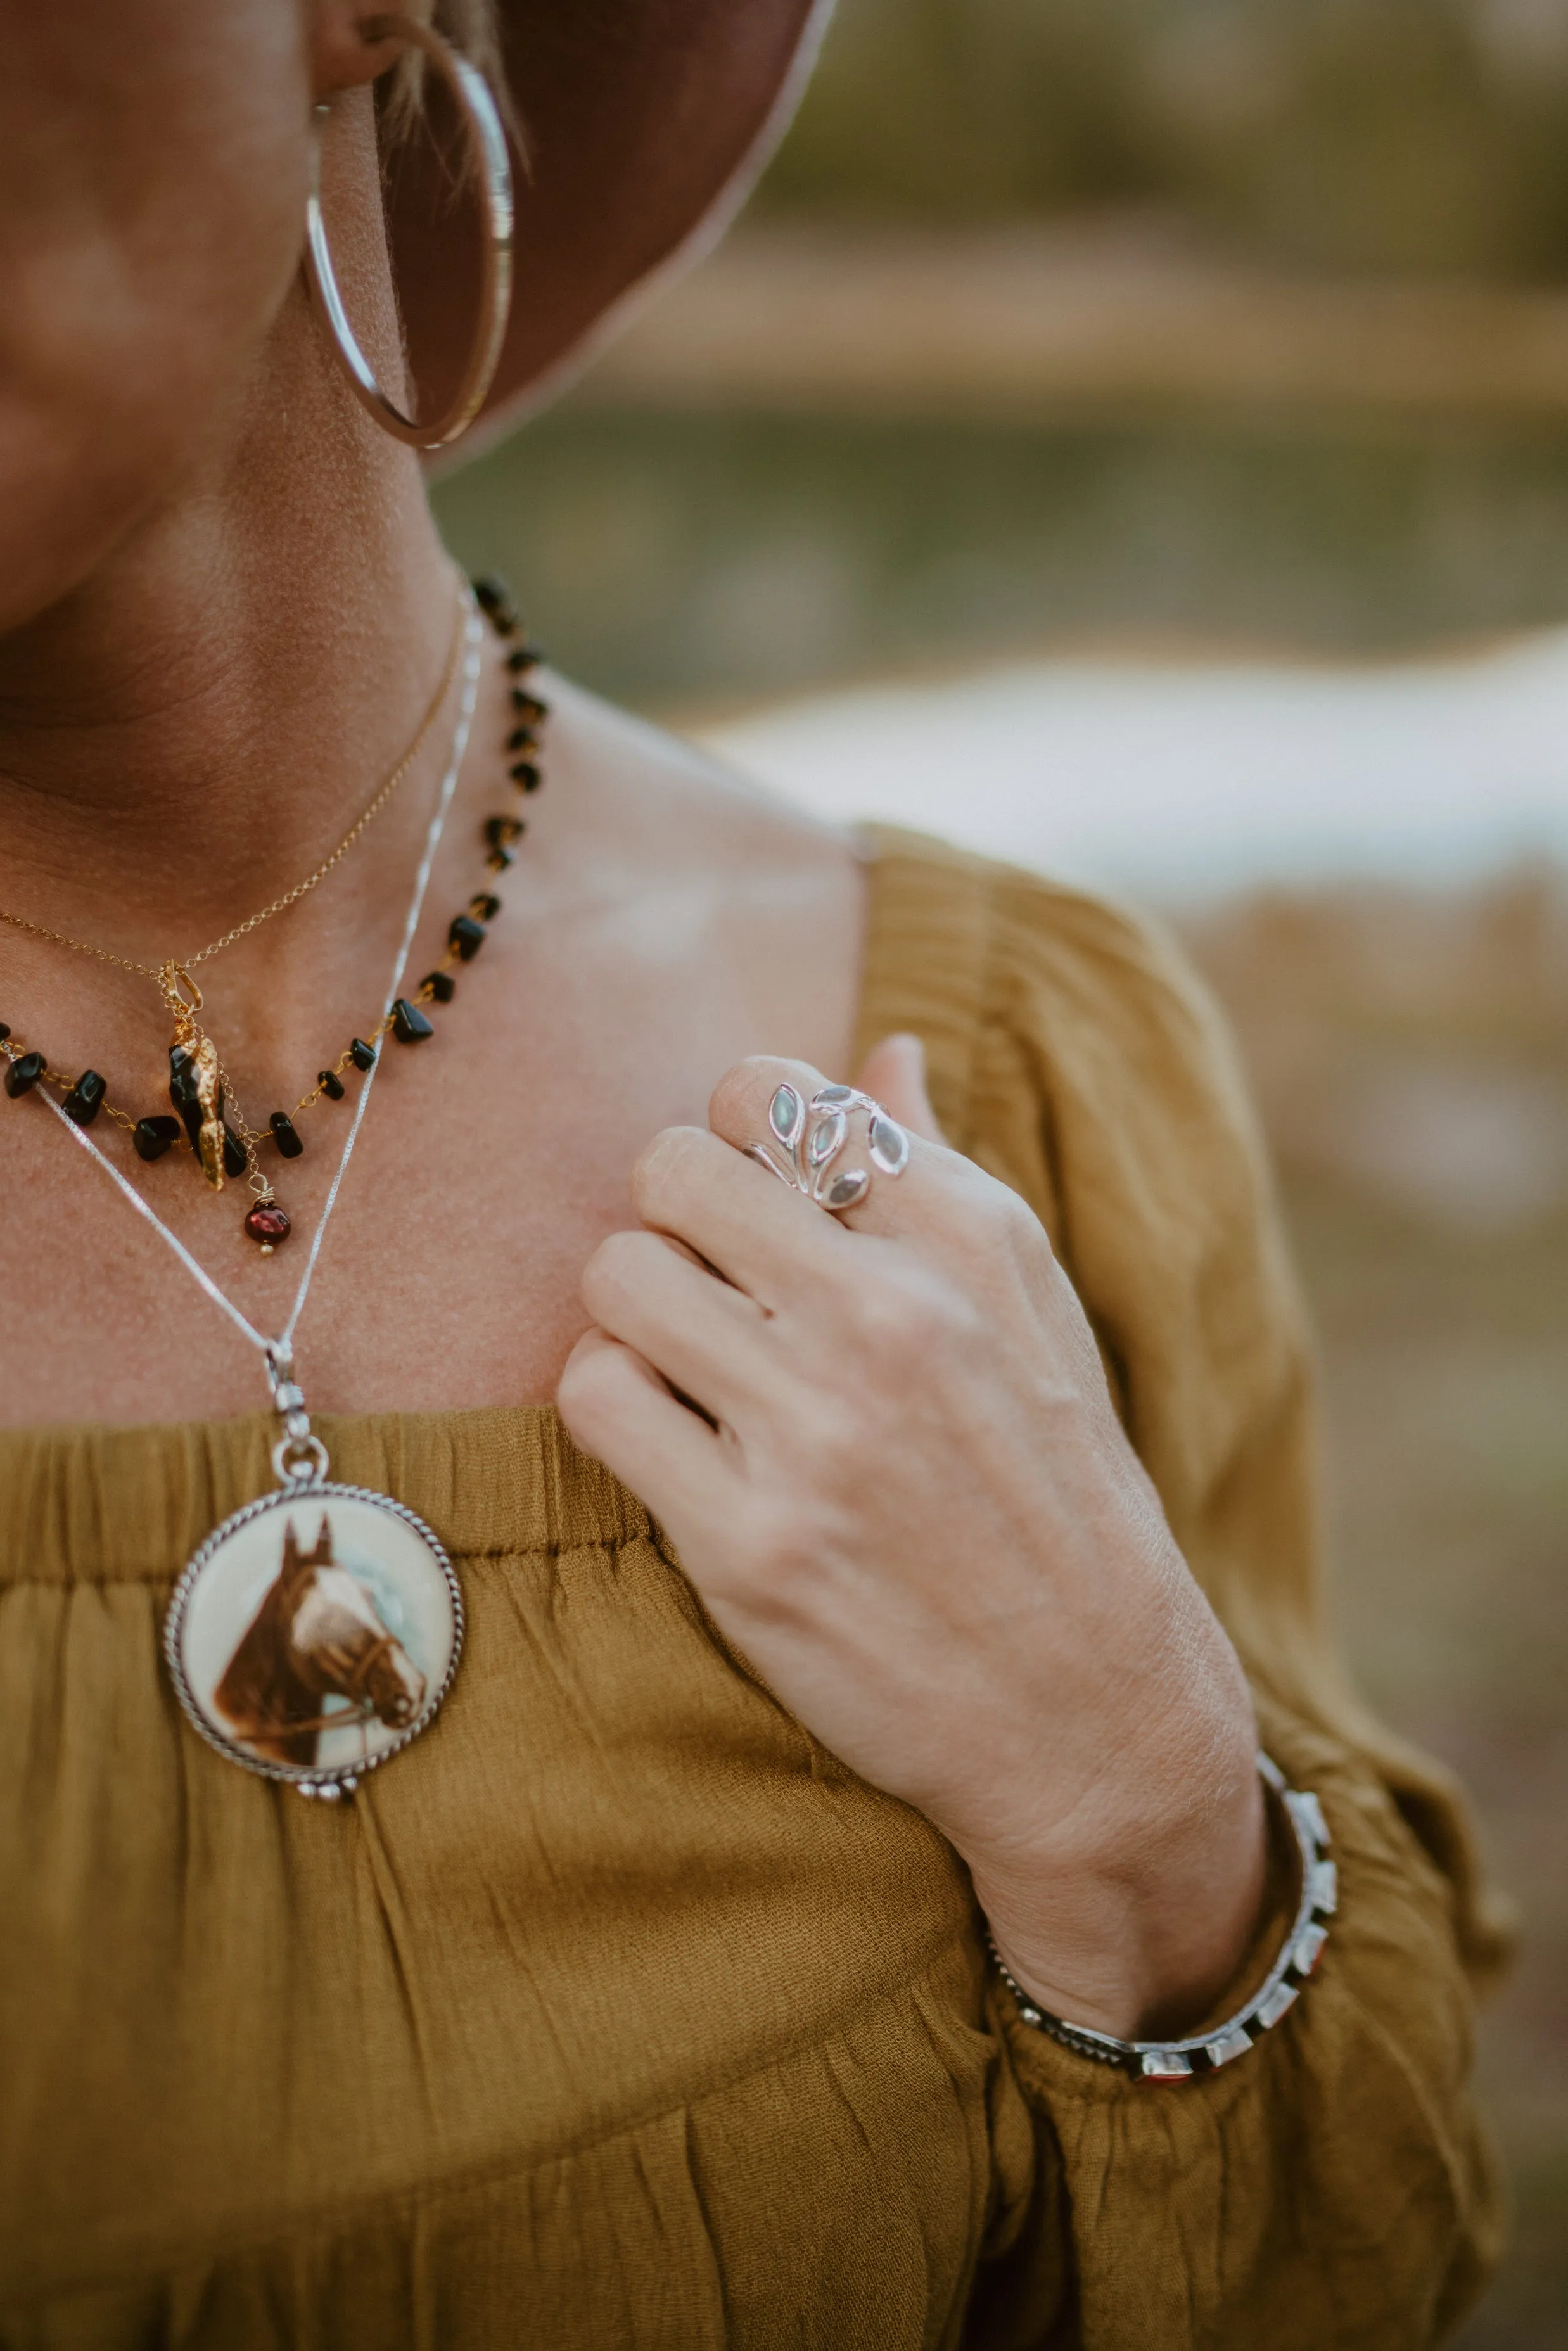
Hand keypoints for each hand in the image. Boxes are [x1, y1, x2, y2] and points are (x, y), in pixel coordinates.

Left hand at [557, 1036, 1266, 2037]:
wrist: (1096, 1714)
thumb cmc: (1057, 1496)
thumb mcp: (1035, 1314)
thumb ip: (940, 1173)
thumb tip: (883, 1048)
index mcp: (971, 1239)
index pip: (769, 1091)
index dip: (736, 1139)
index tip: (757, 1206)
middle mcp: (895, 1317)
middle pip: (671, 1168)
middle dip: (670, 1218)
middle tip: (705, 1285)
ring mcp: (818, 1432)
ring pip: (619, 1275)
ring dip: (633, 1316)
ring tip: (687, 1365)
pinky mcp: (747, 1545)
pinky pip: (595, 1398)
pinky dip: (611, 1405)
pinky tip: (668, 1437)